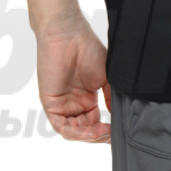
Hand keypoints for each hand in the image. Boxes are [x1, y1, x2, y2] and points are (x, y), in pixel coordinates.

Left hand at [35, 13, 111, 141]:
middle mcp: (73, 103)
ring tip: (102, 132)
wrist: (68, 34)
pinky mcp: (51, 103)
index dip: (105, 130)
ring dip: (88, 136)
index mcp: (86, 97)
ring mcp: (62, 104)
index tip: (117, 130)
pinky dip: (76, 132)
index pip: (94, 123)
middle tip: (111, 132)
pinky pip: (61, 125)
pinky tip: (90, 130)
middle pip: (84, 130)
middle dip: (98, 135)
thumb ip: (110, 97)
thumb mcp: (105, 76)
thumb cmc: (87, 48)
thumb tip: (119, 115)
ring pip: (73, 131)